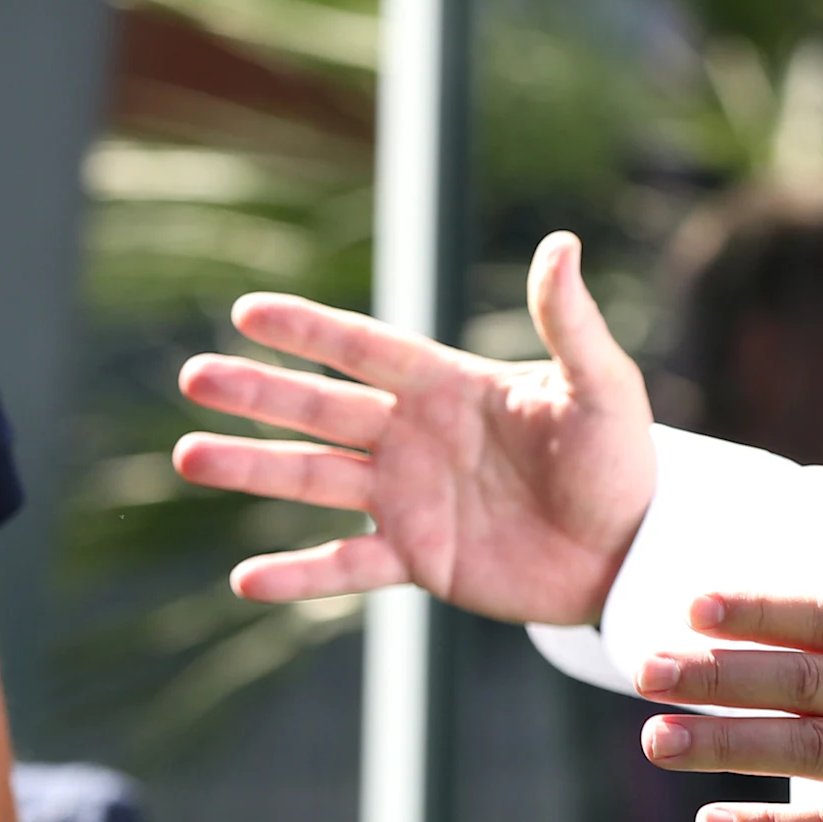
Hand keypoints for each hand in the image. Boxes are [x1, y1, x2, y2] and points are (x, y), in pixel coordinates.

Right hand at [171, 231, 655, 625]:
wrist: (633, 551)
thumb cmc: (623, 461)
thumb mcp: (601, 387)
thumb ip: (570, 323)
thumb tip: (561, 242)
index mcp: (448, 386)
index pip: (363, 347)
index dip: (306, 329)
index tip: (246, 311)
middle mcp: (414, 436)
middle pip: (319, 407)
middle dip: (257, 392)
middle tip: (192, 377)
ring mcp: (409, 498)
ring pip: (314, 477)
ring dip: (253, 466)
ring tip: (189, 455)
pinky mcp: (419, 559)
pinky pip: (345, 566)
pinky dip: (297, 575)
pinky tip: (245, 579)